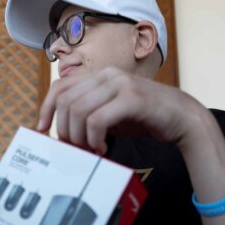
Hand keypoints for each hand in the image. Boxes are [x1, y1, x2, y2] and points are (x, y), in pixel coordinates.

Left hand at [37, 67, 204, 154]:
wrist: (181, 117)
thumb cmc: (143, 117)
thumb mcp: (109, 114)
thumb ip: (87, 115)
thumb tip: (61, 132)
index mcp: (98, 76)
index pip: (60, 87)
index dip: (46, 109)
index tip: (42, 130)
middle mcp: (106, 75)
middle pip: (66, 101)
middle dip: (64, 130)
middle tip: (75, 147)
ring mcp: (120, 84)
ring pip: (78, 110)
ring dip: (79, 137)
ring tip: (90, 149)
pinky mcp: (132, 98)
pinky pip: (97, 119)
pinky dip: (94, 138)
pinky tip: (103, 148)